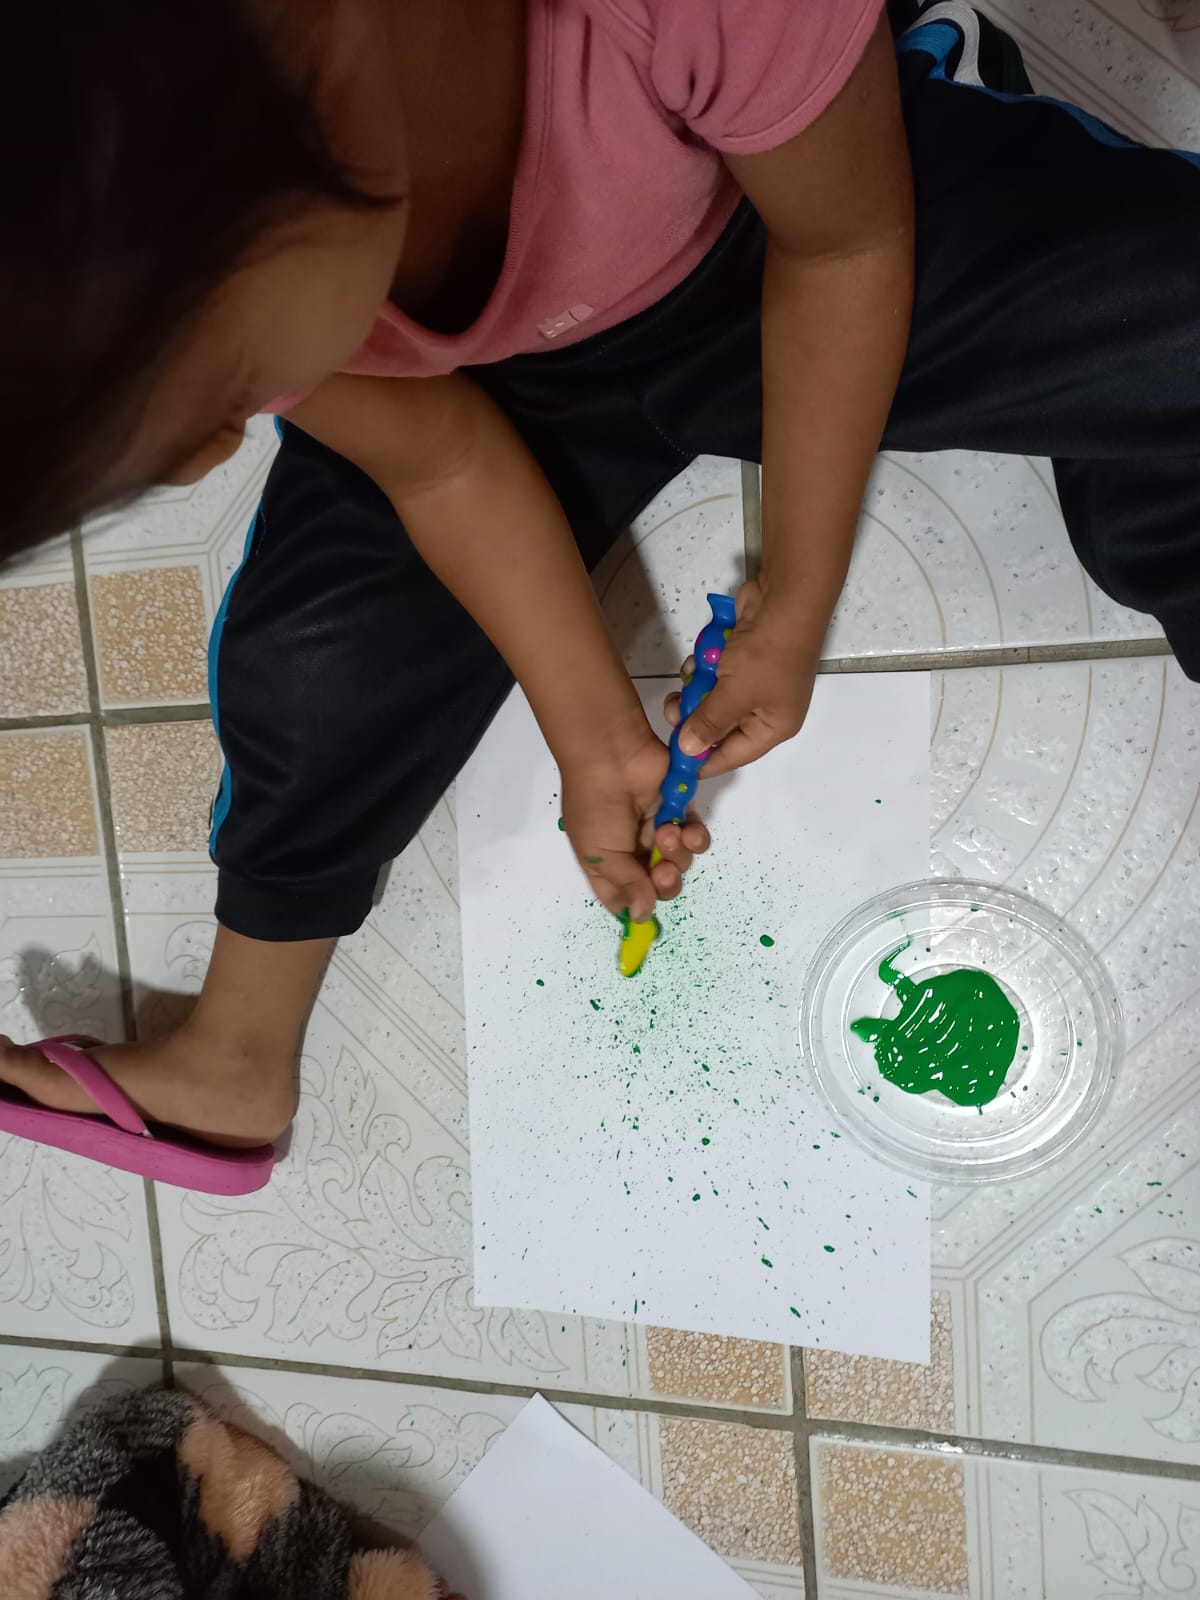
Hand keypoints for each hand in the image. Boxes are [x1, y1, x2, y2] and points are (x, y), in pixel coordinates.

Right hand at [561, 727, 709, 920]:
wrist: (612, 757)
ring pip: (681, 863)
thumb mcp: (600, 853)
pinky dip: (695, 838)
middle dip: (665, 883)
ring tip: (667, 833)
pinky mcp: (679, 811)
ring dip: (678, 855)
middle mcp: (632, 851)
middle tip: (663, 870)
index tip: (648, 914)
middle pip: (658, 886)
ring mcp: (656, 830)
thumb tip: (642, 916)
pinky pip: (696, 837)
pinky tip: (686, 828)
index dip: (637, 908)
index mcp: (606, 863)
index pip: (624, 899)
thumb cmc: (597, 808)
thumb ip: (626, 885)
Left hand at [664, 578, 819, 777]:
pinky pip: (714, 676)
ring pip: (712, 700)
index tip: (672, 765)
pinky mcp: (740, 660)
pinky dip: (703, 669)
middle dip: (694, 719)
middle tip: (672, 710)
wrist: (783, 599)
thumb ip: (709, 724)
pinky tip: (698, 659)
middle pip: (720, 728)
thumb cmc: (766, 655)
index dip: (703, 762)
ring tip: (686, 680)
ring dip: (696, 690)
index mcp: (773, 727)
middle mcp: (764, 709)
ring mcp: (752, 683)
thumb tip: (688, 750)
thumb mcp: (735, 695)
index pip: (733, 756)